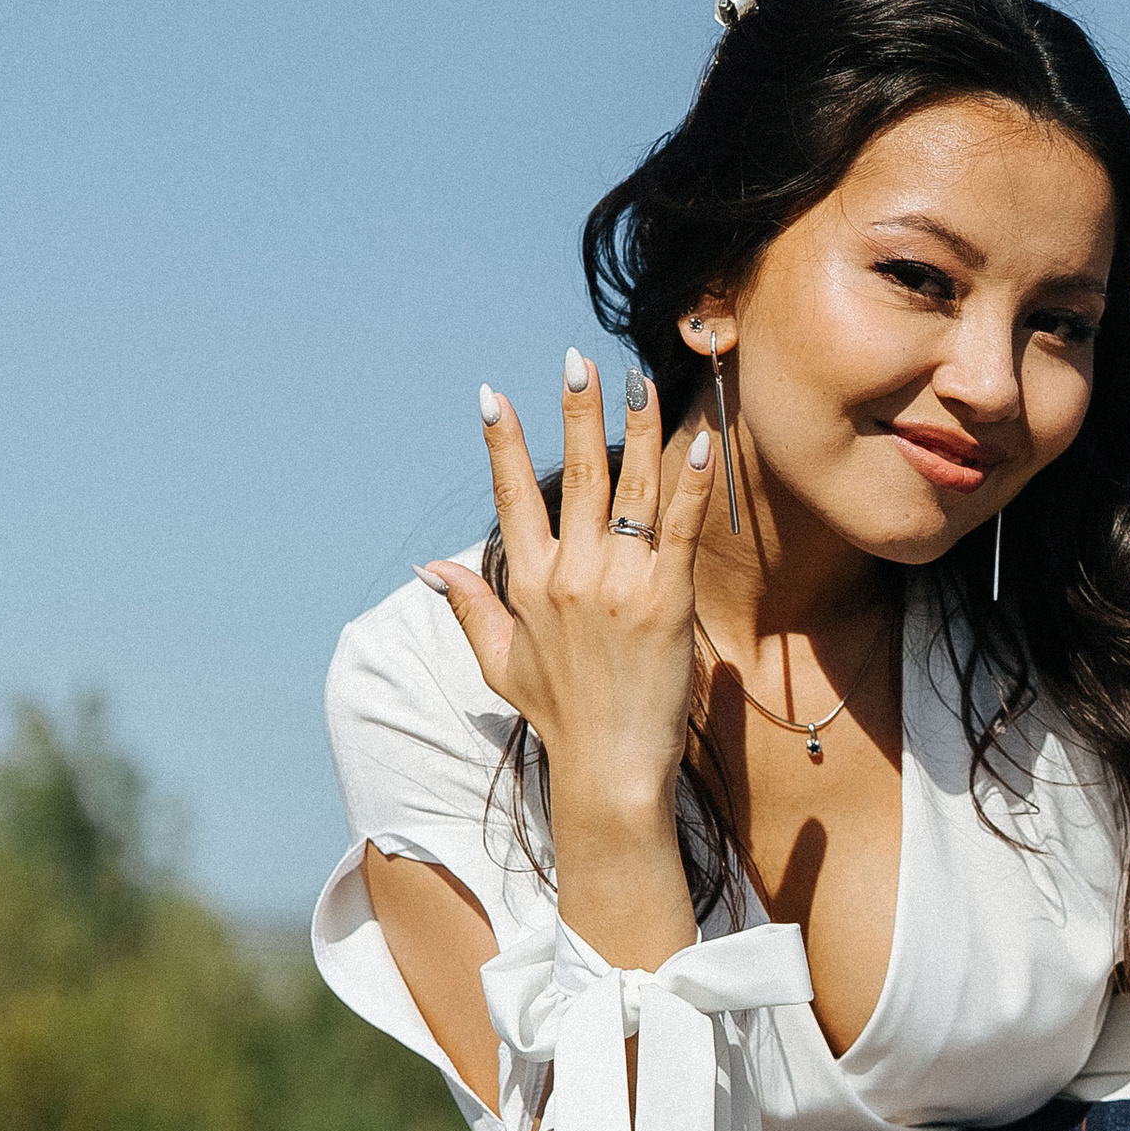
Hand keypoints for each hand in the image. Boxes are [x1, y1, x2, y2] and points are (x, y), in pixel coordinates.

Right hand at [423, 358, 717, 843]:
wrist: (609, 770)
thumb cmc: (561, 718)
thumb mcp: (501, 664)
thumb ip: (471, 608)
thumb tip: (431, 569)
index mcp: (528, 584)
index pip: (510, 497)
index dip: (501, 443)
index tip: (492, 395)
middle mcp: (569, 575)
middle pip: (574, 475)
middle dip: (575, 412)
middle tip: (578, 361)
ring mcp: (618, 585)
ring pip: (629, 489)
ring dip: (637, 429)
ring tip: (639, 381)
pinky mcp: (666, 602)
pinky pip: (679, 530)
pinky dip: (689, 485)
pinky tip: (698, 443)